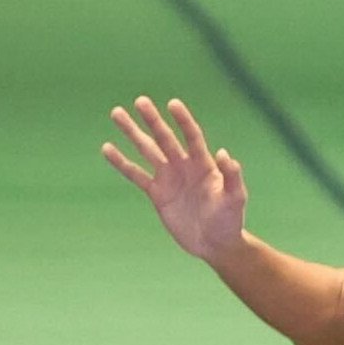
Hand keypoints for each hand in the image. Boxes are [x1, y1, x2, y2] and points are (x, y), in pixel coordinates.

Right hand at [103, 95, 247, 261]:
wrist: (215, 244)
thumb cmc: (230, 220)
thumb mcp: (235, 199)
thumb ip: (232, 177)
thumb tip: (223, 153)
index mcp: (204, 164)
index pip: (192, 136)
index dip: (183, 120)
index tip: (172, 104)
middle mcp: (184, 166)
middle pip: (165, 138)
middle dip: (152, 120)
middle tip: (140, 100)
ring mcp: (169, 178)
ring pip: (147, 150)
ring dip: (132, 132)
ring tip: (117, 113)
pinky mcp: (157, 193)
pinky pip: (136, 175)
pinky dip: (121, 162)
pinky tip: (107, 148)